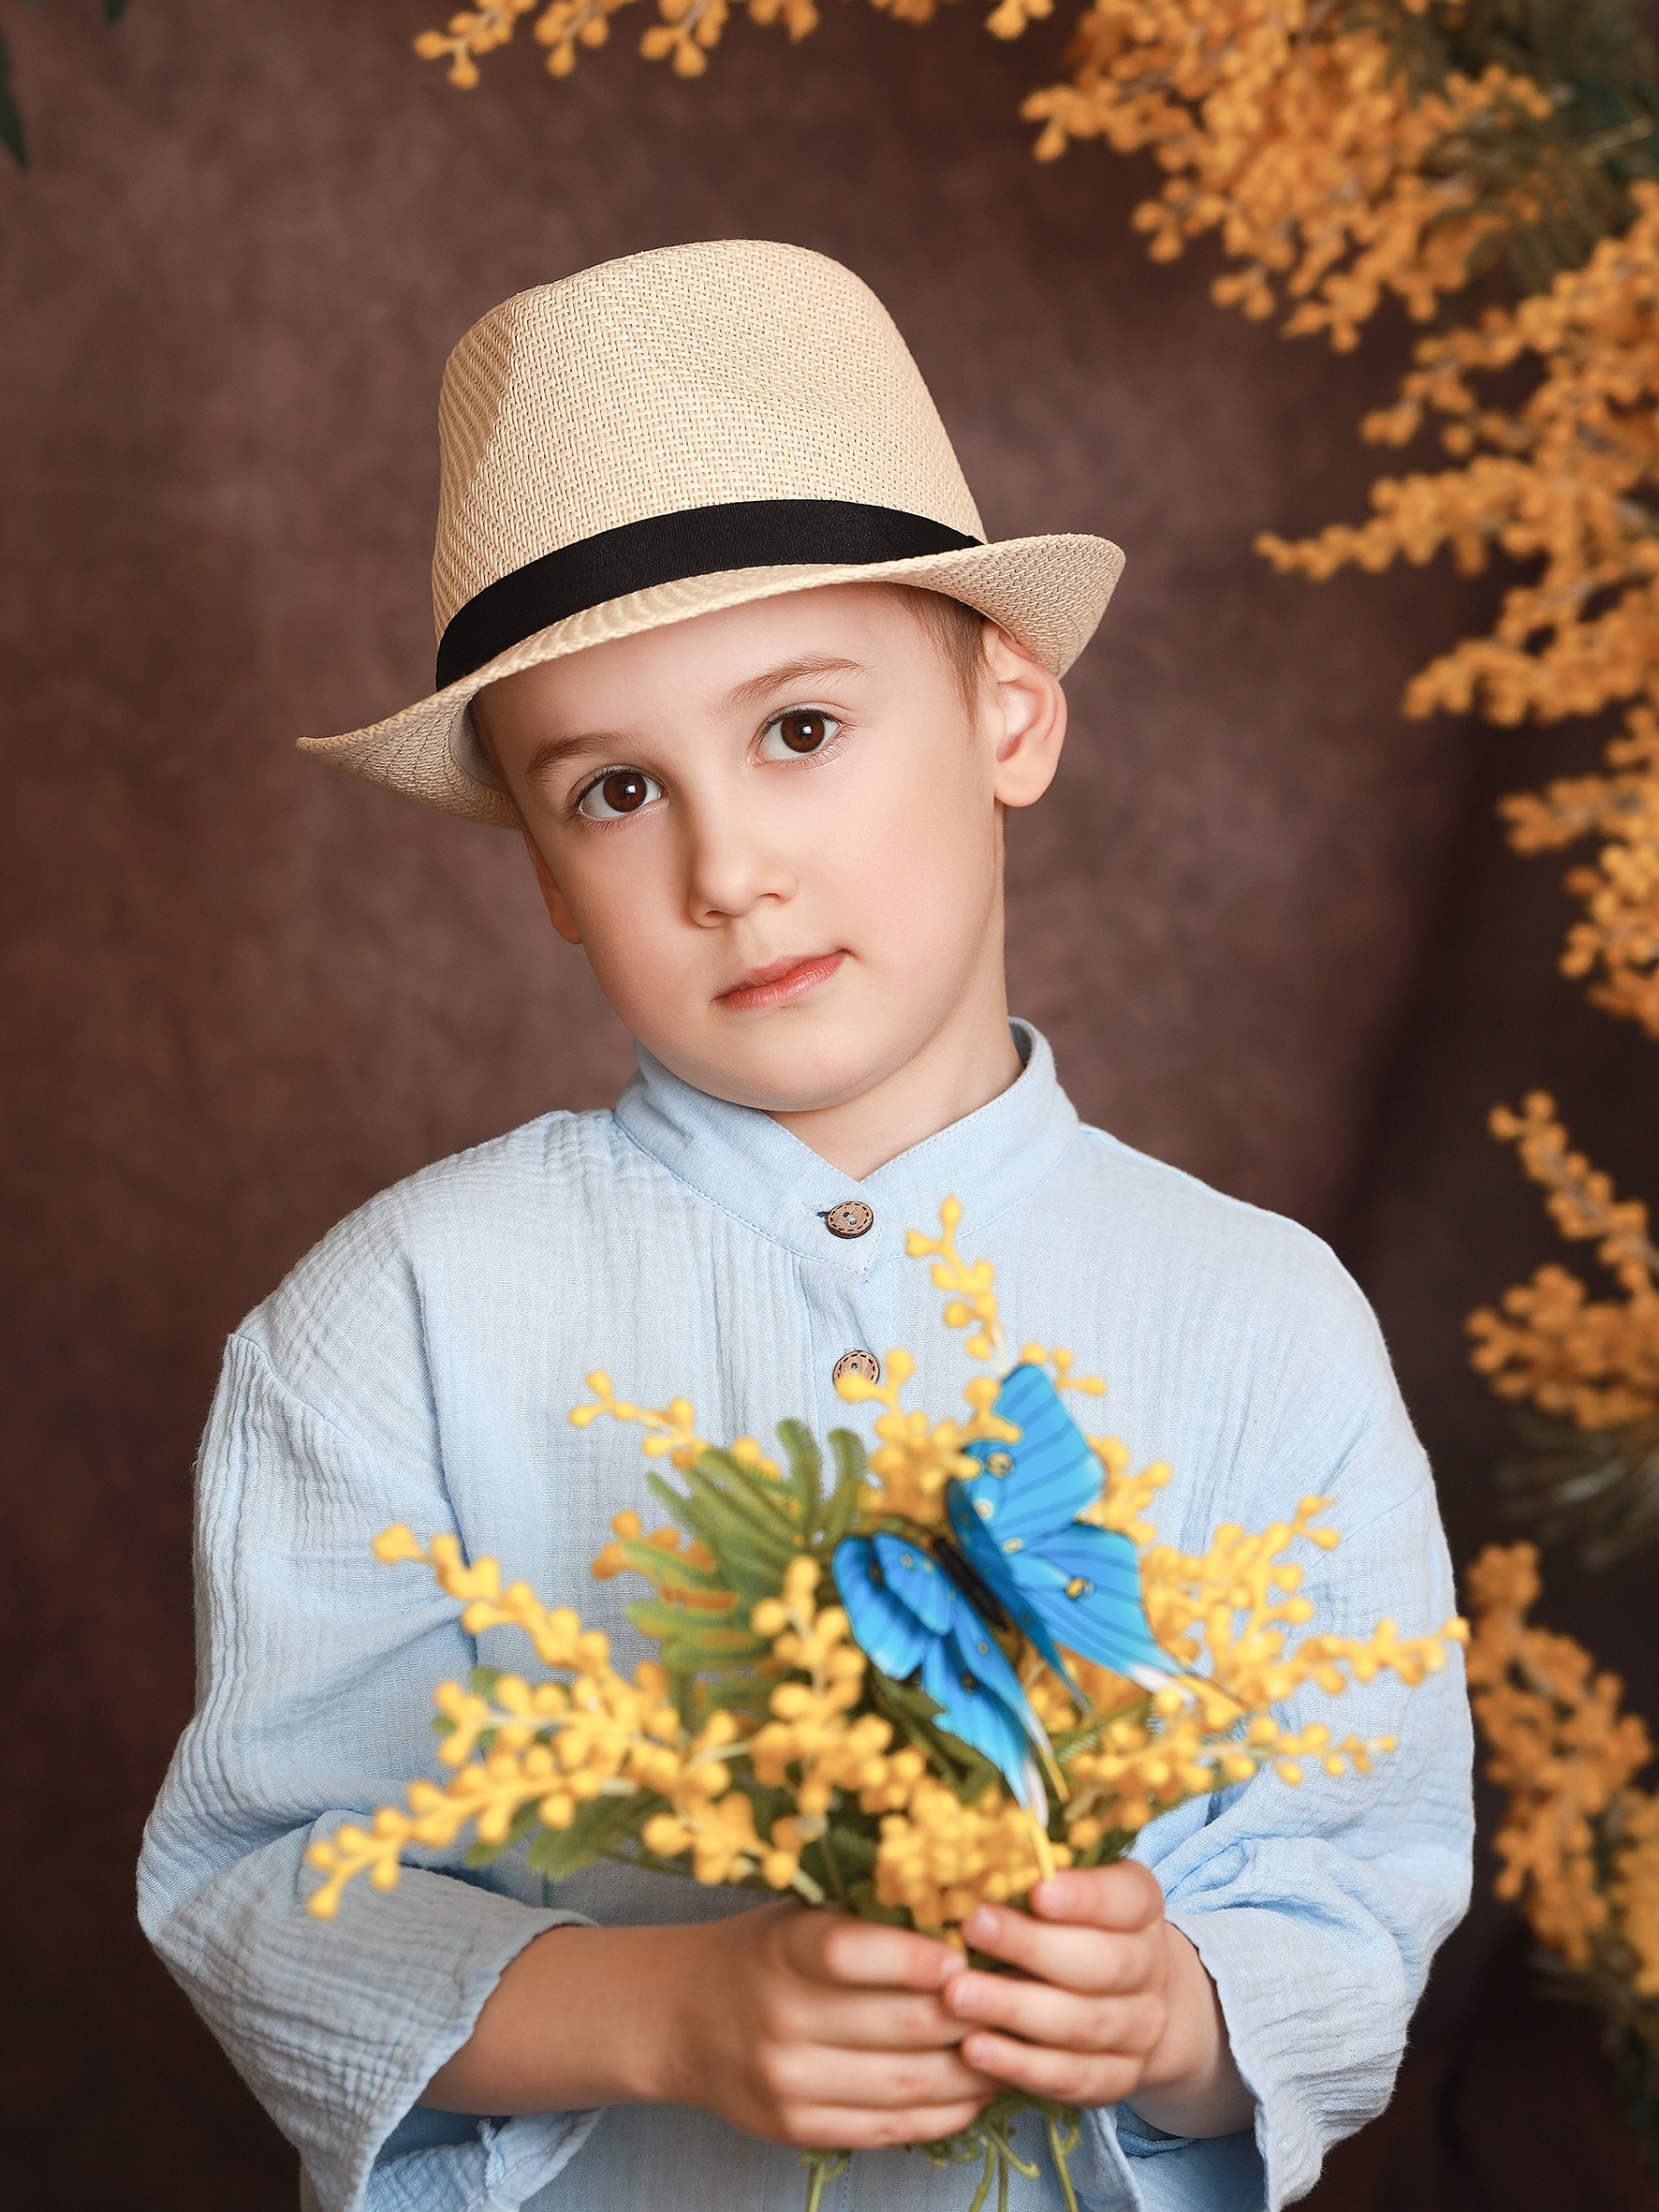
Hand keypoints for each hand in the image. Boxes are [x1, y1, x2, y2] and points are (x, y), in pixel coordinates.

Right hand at [662, 1900, 998, 2150]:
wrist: (686, 2018)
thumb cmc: (765, 1953)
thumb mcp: (801, 1915)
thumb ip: (869, 1919)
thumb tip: (969, 1920)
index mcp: (784, 1950)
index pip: (854, 1954)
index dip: (917, 1958)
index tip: (969, 1954)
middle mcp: (782, 2018)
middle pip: (900, 2027)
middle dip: (972, 2017)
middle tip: (1021, 2001)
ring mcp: (789, 2082)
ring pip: (906, 2085)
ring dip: (973, 2072)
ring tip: (1013, 2049)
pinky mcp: (797, 2129)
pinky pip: (889, 2130)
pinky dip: (944, 2114)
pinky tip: (975, 2091)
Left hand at [941, 1864, 1251, 2137]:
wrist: (1129, 2001)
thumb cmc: (1074, 1927)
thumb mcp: (1068, 1891)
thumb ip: (1033, 1875)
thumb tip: (964, 1853)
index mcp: (1141, 1909)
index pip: (1127, 1899)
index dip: (1085, 1896)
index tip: (1036, 1889)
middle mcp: (1150, 1969)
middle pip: (1104, 1964)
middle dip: (1032, 1946)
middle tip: (973, 1927)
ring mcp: (1140, 2030)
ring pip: (1084, 2023)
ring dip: (1015, 2008)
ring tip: (956, 1994)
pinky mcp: (1117, 2079)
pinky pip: (1072, 2076)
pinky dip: (1021, 2064)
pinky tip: (974, 2048)